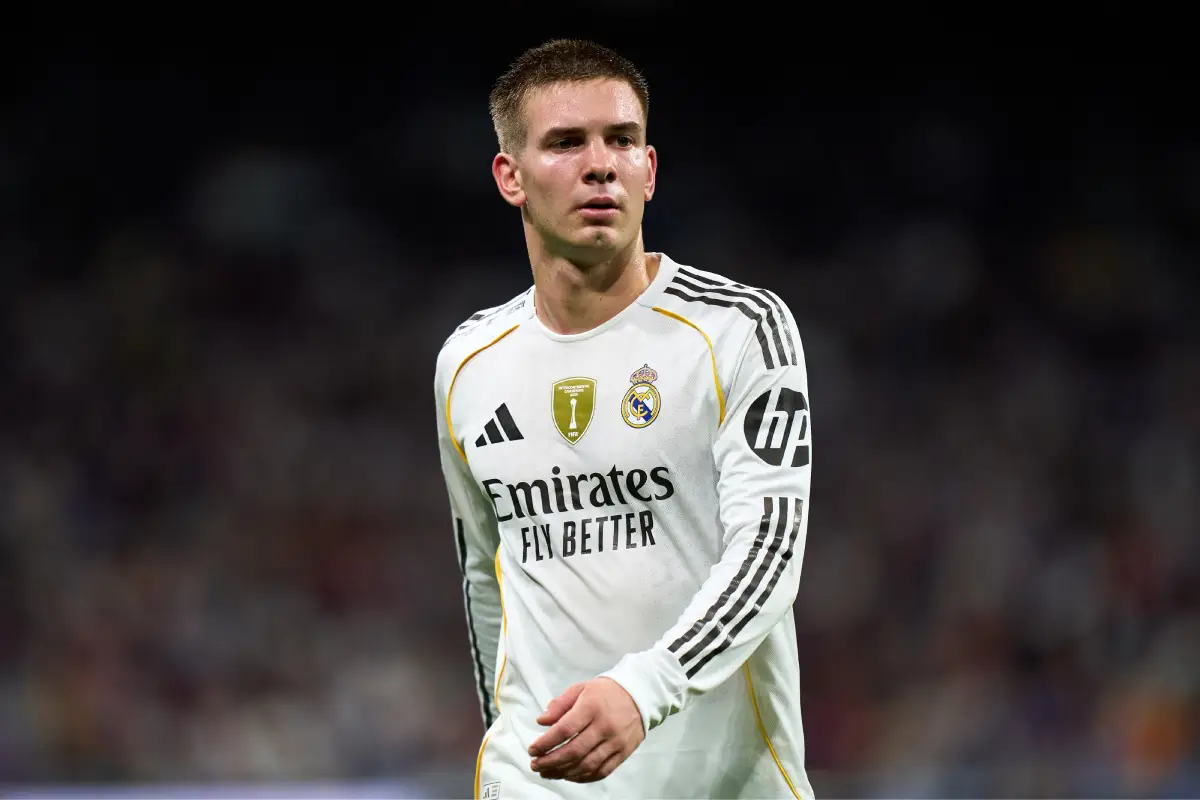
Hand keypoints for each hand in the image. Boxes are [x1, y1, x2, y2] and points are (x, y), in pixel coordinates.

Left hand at [528, 677, 644, 782]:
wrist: (639, 695)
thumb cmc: (606, 692)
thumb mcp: (580, 688)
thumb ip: (559, 704)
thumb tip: (541, 721)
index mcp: (591, 707)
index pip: (564, 730)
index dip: (546, 743)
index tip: (532, 749)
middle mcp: (604, 726)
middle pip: (573, 751)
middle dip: (550, 761)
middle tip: (535, 765)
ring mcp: (615, 742)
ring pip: (586, 765)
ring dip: (563, 772)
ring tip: (547, 772)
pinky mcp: (623, 753)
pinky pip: (601, 771)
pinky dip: (583, 777)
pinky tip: (569, 775)